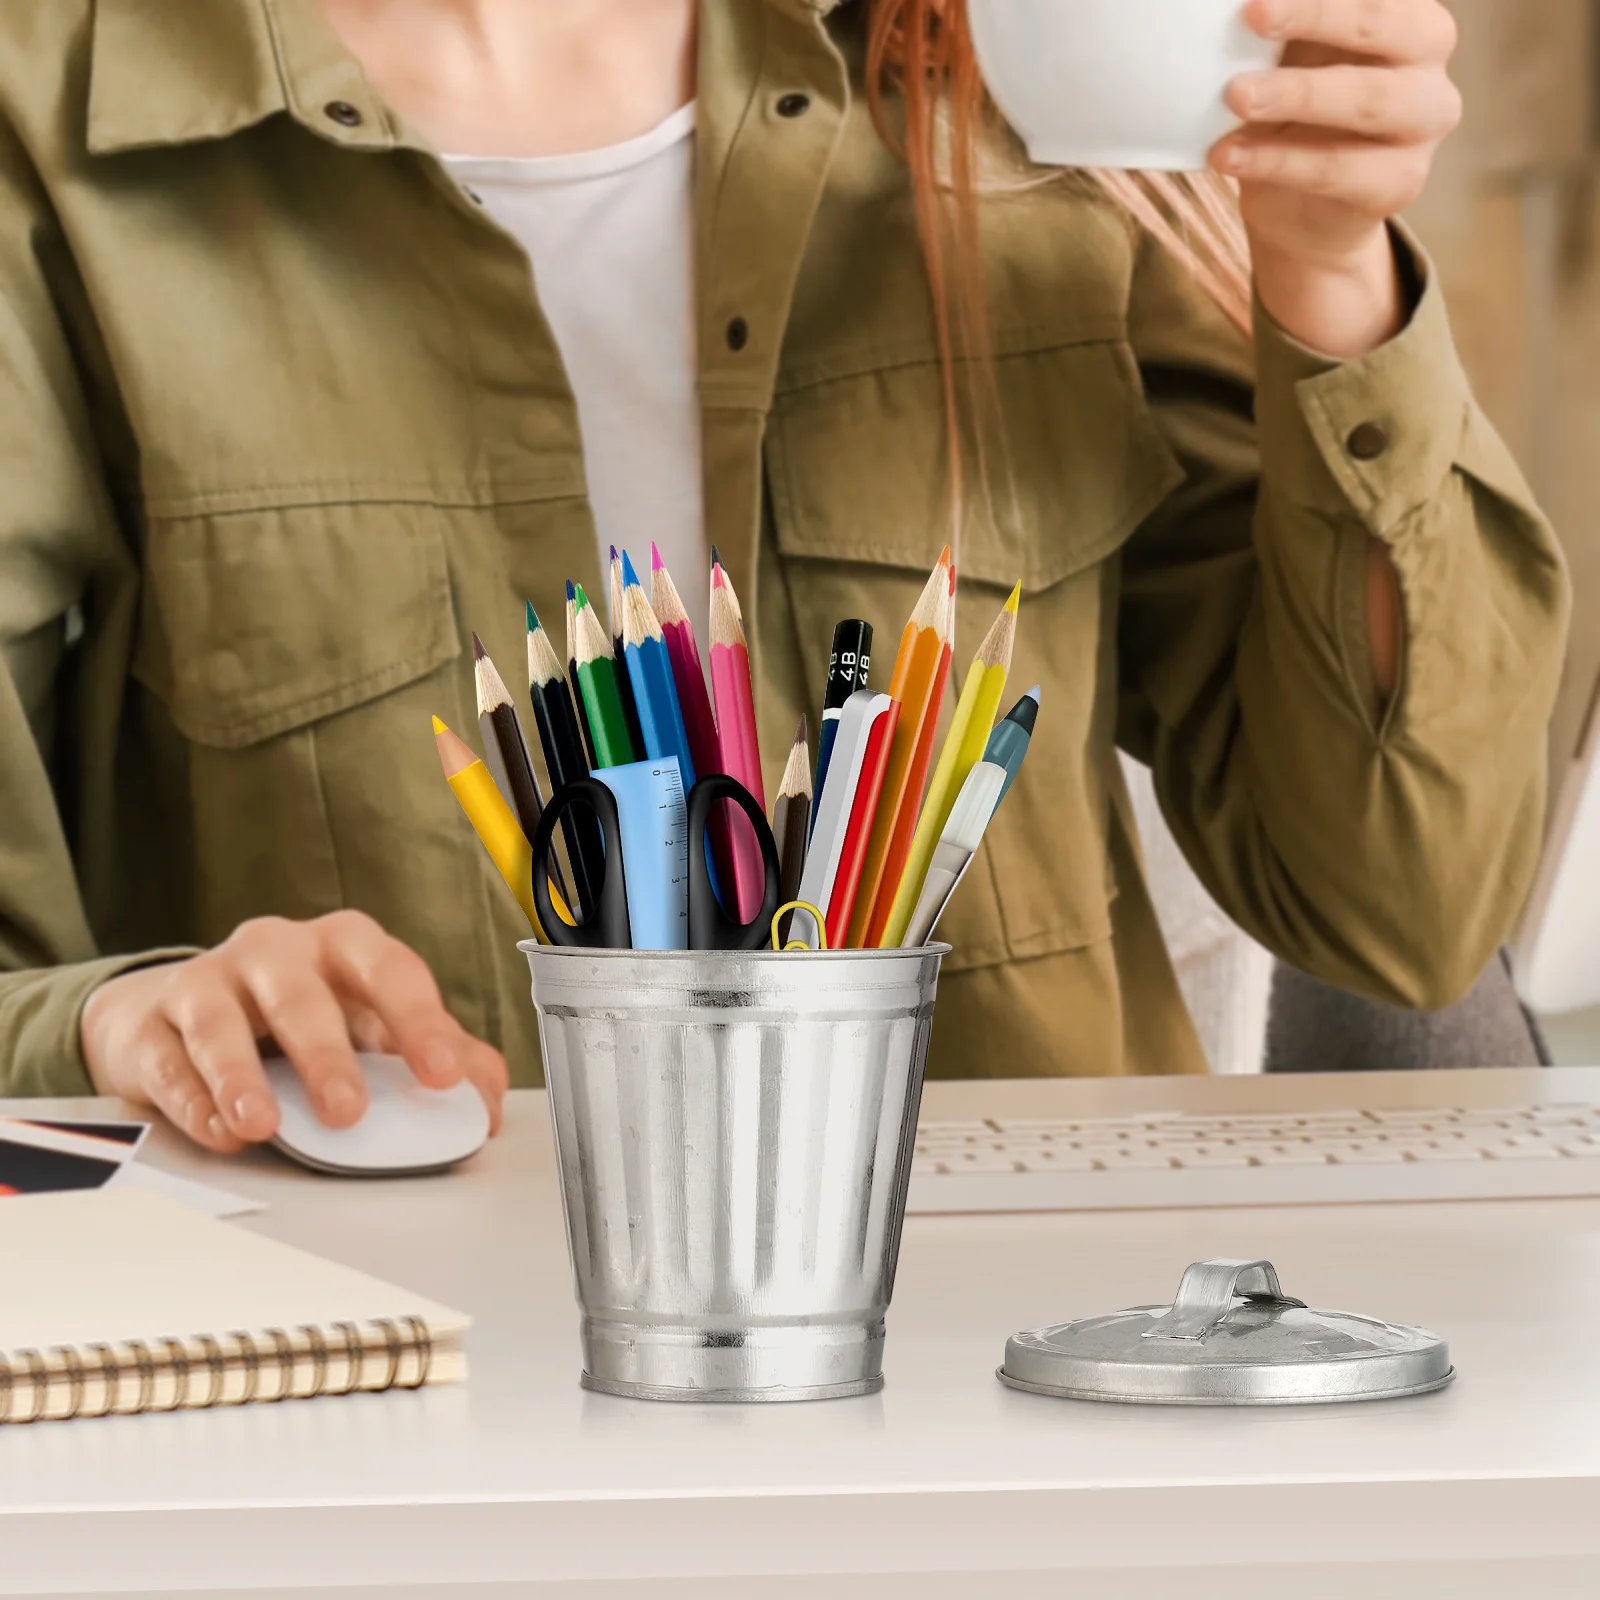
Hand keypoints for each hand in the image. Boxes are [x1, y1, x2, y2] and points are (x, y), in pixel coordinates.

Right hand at [80, 912, 507, 1152]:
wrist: (184, 1012)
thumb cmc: (296, 1015)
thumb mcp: (370, 1025)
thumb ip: (434, 1056)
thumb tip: (485, 1101)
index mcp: (346, 947)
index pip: (391, 972)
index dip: (420, 1021)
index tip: (442, 1074)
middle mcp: (278, 952)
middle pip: (303, 995)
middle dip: (327, 1054)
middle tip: (348, 1111)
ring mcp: (209, 981)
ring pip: (220, 1020)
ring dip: (241, 1076)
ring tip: (263, 1125)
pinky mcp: (152, 1023)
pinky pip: (168, 1059)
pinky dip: (193, 1100)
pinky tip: (220, 1131)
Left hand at [1212, 0, 1461, 356]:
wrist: (1302, 213)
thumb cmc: (1294, 115)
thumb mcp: (1288, 57)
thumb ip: (1279, 24)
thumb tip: (1242, 2)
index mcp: (1407, 12)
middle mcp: (1428, 59)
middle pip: (1380, 24)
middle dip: (1314, 14)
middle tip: (1252, 14)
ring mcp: (1425, 122)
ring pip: (1366, 100)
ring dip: (1295, 93)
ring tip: (1236, 96)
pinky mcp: (1400, 182)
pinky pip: (1335, 169)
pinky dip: (1275, 161)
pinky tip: (1229, 155)